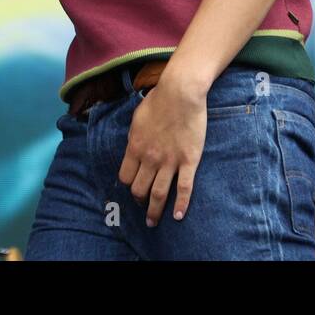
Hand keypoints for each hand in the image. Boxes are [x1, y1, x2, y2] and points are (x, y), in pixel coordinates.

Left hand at [118, 74, 207, 226]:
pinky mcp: (188, 161)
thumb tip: (133, 148)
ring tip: (153, 221)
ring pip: (158, 194)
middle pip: (139, 189)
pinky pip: (183, 188)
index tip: (132, 188)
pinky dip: (180, 204)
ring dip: (154, 211)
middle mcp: (150, 159)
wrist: (181, 92)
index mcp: (135, 148)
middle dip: (139, 201)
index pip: (125, 177)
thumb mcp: (137, 118)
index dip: (128, 185)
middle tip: (142, 206)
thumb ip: (134, 137)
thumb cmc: (159, 100)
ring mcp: (169, 162)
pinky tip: (178, 216)